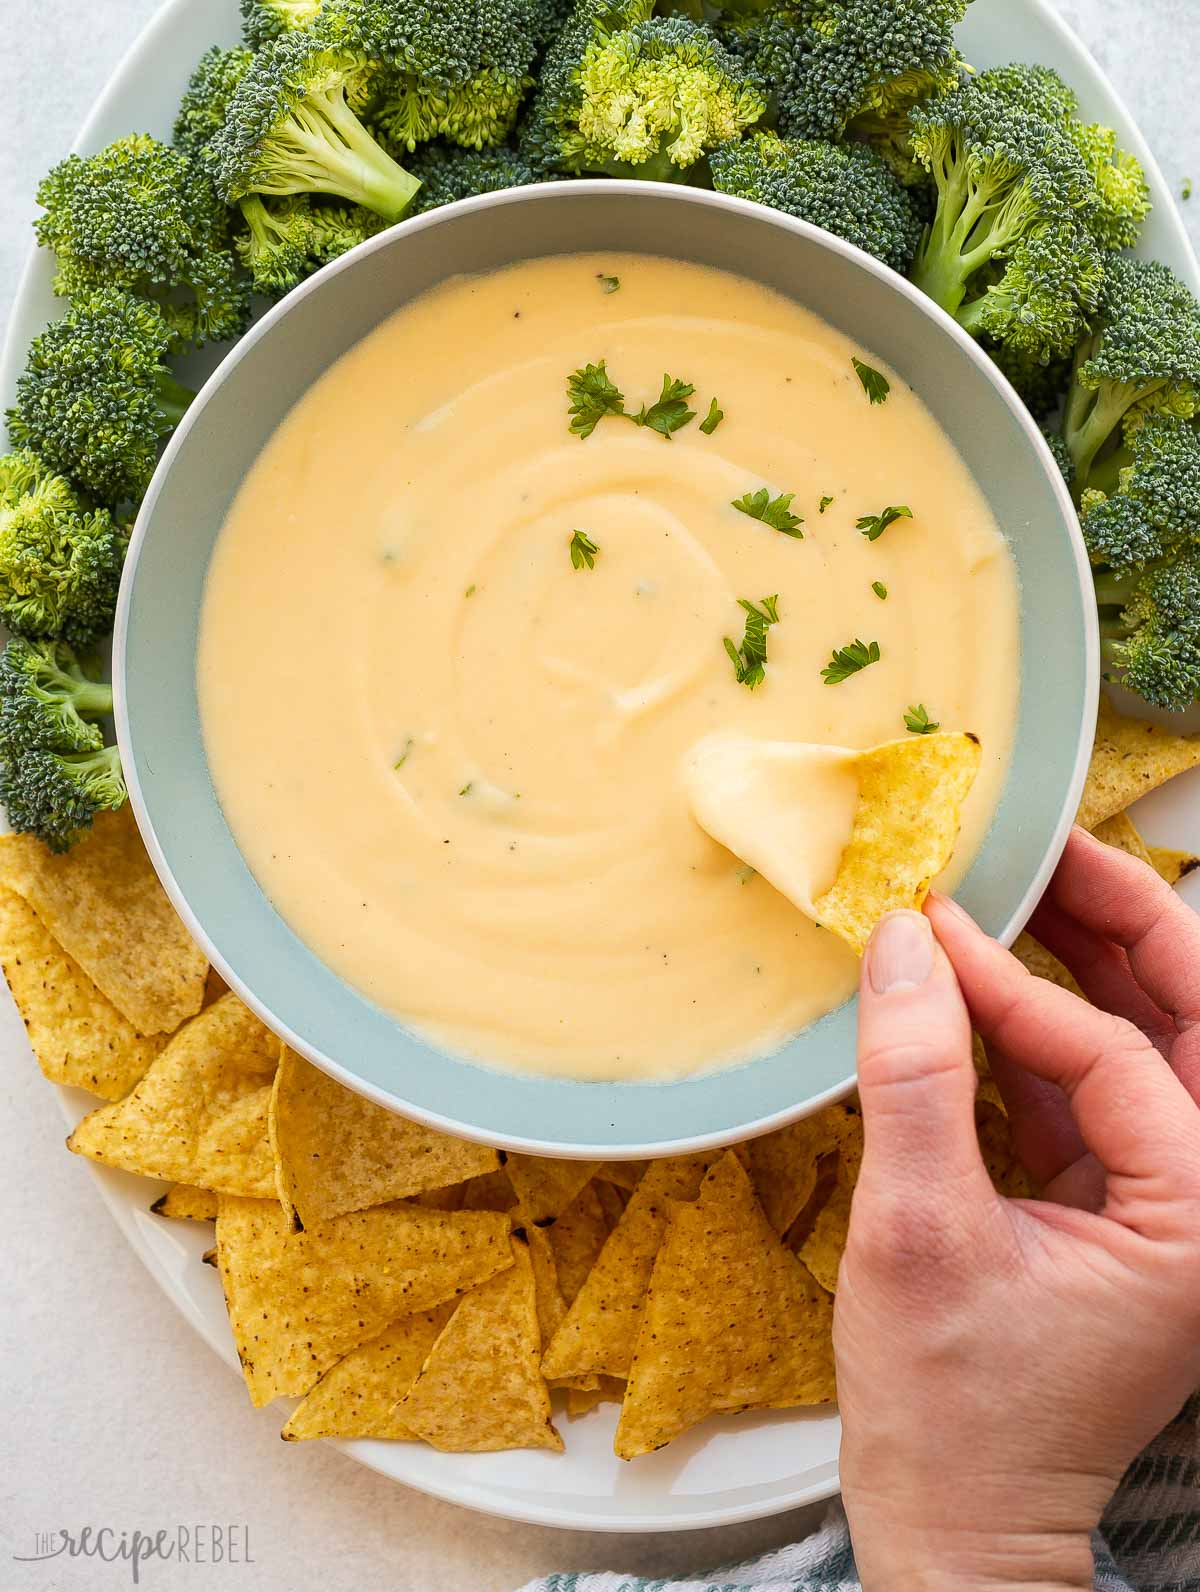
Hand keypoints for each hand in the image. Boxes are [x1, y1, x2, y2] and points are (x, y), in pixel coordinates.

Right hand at [835, 828, 1199, 1591]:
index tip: (935, 920)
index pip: (1119, 1057)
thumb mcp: (919, 1233)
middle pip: (1186, 1023)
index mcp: (1198, 1222)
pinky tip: (975, 981)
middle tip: (1044, 846)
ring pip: (1142, 1044)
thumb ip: (915, 1077)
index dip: (1019, 980)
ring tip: (1013, 887)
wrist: (951, 1528)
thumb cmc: (952, 1415)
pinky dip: (1034, 1028)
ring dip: (1079, 964)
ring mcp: (1160, 1203)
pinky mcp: (1107, 1205)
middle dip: (1119, 924)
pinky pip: (1086, 1087)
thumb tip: (900, 944)